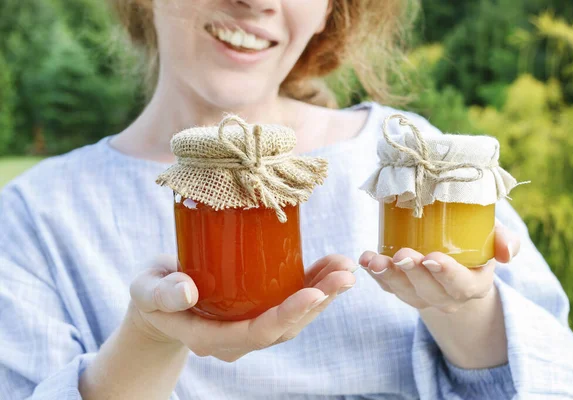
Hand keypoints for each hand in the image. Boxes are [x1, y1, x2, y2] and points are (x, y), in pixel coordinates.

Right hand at [128, 254, 355, 361]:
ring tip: (345, 267)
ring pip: (294, 318)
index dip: (287, 314)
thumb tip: (187, 291)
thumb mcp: (147, 290)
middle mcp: (237, 339)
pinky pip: (290, 304)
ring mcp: (249, 327)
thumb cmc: (152, 293)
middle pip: (285, 327)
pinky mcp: (258, 310)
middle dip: (319, 301)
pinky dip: (313, 286)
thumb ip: (161, 294)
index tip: (314, 292)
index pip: (256, 332)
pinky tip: (329, 267)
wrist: (159, 301)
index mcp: (211, 337)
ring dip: (324, 294)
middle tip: (345, 274)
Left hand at [358, 223, 519, 312]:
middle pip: (428, 291)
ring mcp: (421, 297)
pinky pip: (386, 286)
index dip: (446, 273)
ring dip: (386, 275)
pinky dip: (374, 274)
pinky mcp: (401, 290)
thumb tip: (507, 252)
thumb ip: (505, 241)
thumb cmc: (476, 245)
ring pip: (402, 291)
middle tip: (402, 255)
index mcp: (473, 286)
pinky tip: (364, 259)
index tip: (432, 258)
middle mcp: (446, 298)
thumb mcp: (494, 239)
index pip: (460, 285)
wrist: (457, 262)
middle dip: (413, 273)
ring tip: (373, 260)